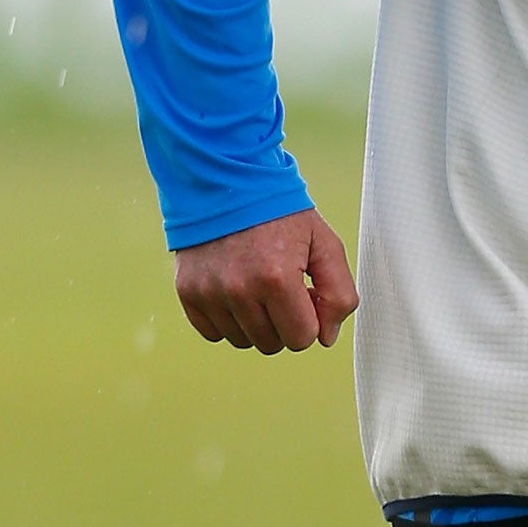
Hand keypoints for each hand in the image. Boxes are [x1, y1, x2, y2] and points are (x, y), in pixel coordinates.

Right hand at [173, 207, 358, 353]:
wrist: (230, 182)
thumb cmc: (281, 213)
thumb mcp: (324, 243)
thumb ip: (339, 293)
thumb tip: (327, 337)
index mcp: (277, 278)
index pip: (302, 338)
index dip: (310, 318)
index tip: (306, 292)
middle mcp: (239, 290)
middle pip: (272, 344)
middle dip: (284, 321)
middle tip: (283, 285)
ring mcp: (209, 293)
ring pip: (243, 341)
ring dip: (257, 321)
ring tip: (258, 283)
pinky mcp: (188, 293)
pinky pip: (214, 333)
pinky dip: (229, 318)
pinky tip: (237, 288)